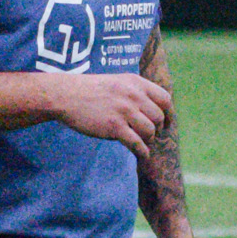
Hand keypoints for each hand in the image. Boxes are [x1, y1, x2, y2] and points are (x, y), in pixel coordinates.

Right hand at [46, 72, 171, 161]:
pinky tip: (142, 155)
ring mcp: (124, 111)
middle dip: (158, 129)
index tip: (167, 124)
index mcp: (136, 83)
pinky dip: (142, 152)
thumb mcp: (118, 82)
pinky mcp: (114, 127)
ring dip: (149, 140)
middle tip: (150, 135)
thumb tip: (154, 109)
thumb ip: (136, 92)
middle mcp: (133, 95)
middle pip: (159, 117)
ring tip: (142, 142)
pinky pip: (137, 144)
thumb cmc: (91, 90)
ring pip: (150, 131)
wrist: (66, 95)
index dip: (169, 114)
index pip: (165, 99)